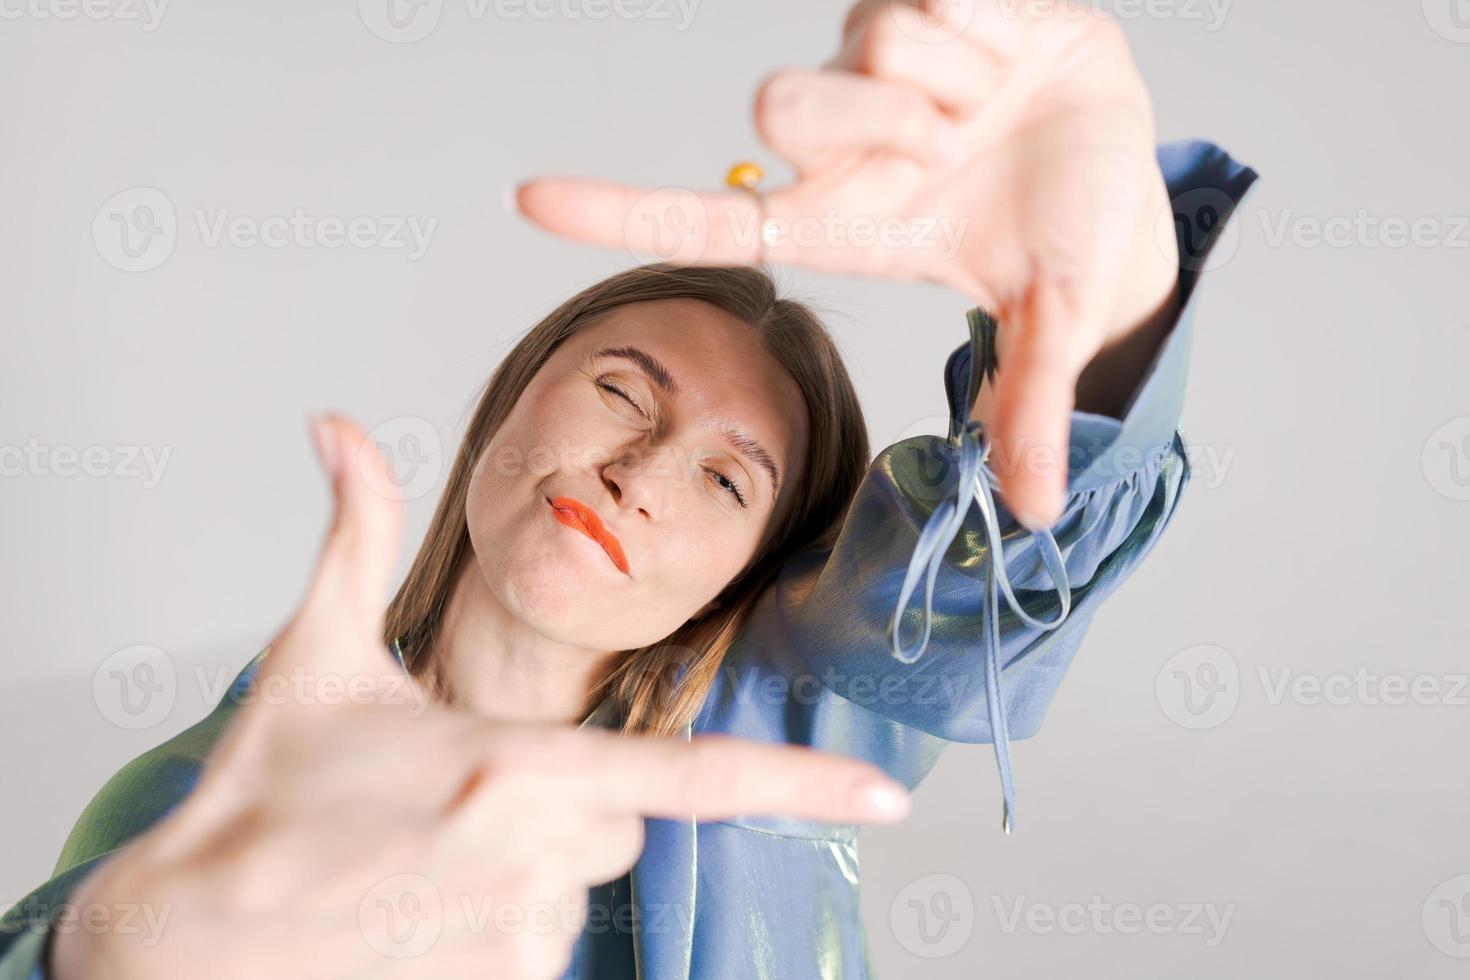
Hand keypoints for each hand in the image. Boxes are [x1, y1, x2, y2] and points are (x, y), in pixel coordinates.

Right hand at [51, 416, 909, 979]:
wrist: (186, 937)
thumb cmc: (259, 796)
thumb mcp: (314, 655)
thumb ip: (352, 531)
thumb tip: (334, 427)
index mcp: (509, 767)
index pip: (688, 776)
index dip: (800, 784)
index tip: (888, 799)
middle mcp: (530, 860)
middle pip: (621, 820)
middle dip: (568, 802)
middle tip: (460, 794)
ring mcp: (516, 942)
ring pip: (582, 885)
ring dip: (527, 864)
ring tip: (422, 856)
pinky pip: (545, 945)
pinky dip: (503, 921)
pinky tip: (420, 909)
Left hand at [511, 0, 1179, 526]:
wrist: (1130, 166)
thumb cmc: (1071, 245)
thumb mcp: (1054, 318)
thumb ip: (1027, 400)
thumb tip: (1037, 510)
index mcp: (844, 223)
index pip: (703, 219)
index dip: (616, 210)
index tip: (526, 200)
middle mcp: (842, 143)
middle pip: (778, 108)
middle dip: (873, 118)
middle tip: (950, 139)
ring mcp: (875, 65)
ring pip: (861, 39)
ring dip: (944, 74)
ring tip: (994, 103)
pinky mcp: (925, 0)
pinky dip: (983, 20)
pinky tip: (1008, 55)